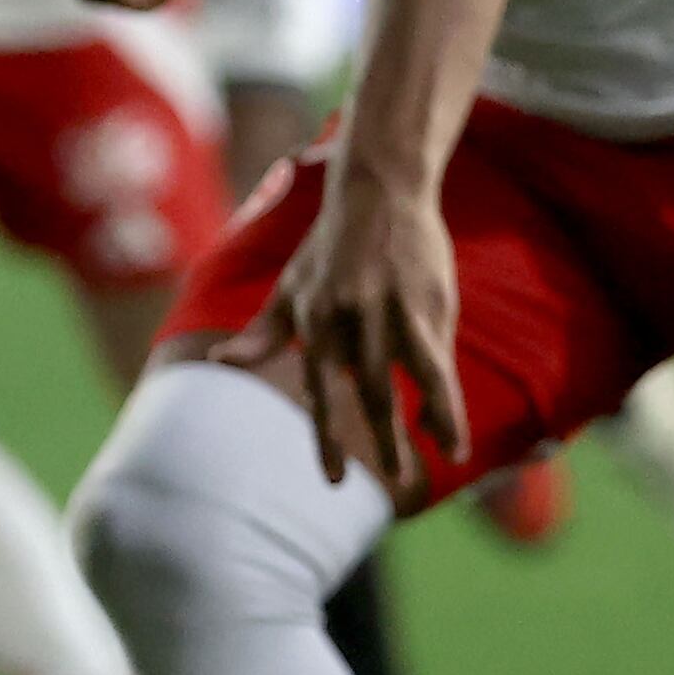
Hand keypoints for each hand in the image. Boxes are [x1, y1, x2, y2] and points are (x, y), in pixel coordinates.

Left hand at [229, 156, 464, 504]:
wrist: (378, 190)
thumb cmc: (329, 247)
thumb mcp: (290, 288)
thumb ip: (262, 333)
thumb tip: (220, 360)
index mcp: (315, 320)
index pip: (320, 391)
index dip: (327, 437)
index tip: (335, 481)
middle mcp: (354, 317)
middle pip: (373, 389)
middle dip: (388, 440)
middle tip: (398, 484)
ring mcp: (394, 309)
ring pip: (416, 374)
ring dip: (436, 419)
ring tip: (449, 457)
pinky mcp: (429, 301)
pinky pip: (440, 357)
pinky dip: (448, 394)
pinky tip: (453, 429)